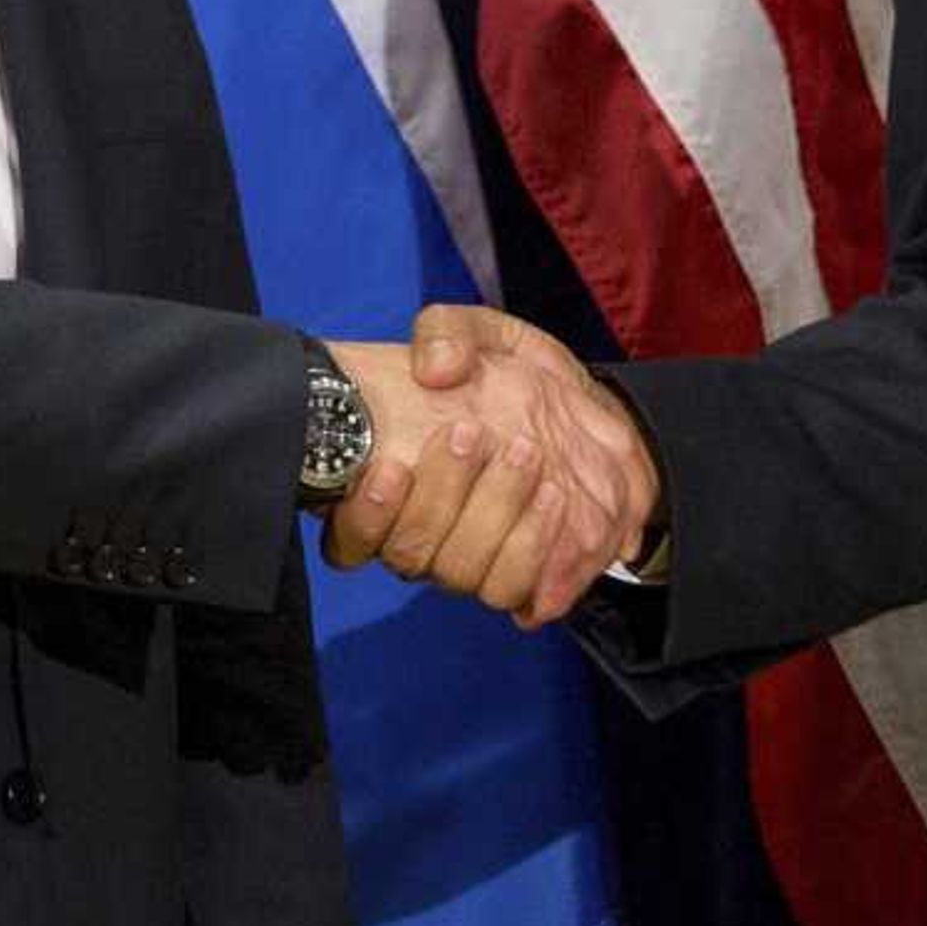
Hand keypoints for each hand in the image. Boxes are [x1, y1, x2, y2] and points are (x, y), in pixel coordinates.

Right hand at [312, 323, 644, 627]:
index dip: (363, 517)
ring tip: (526, 453)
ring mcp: (469, 559)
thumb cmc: (508, 375)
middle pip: (411, 552)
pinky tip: (555, 498)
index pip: (347, 538)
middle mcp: (421, 535)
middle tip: (472, 432)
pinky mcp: (524, 573)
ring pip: (463, 574)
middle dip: (442, 493)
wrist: (579, 406)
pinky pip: (519, 592)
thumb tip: (436, 368)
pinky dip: (536, 550)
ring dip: (494, 516)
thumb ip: (447, 333)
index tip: (393, 467)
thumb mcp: (479, 334)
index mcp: (387, 489)